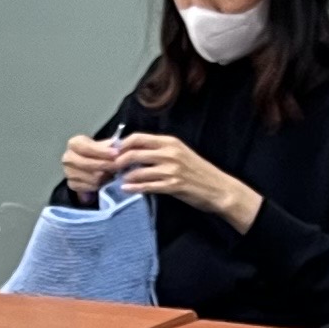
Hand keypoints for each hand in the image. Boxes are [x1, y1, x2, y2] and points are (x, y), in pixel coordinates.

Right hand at [59, 134, 126, 201]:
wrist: (88, 164)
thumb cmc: (97, 152)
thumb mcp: (102, 145)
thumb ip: (109, 146)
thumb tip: (118, 147)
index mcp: (74, 144)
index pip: (86, 148)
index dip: (101, 151)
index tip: (116, 153)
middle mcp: (67, 158)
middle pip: (87, 164)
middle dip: (105, 165)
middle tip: (118, 166)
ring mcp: (68, 172)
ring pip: (90, 177)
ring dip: (104, 176)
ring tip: (113, 173)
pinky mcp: (72, 184)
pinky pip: (89, 187)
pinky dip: (100, 185)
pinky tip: (105, 180)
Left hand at [113, 135, 261, 232]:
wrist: (219, 188)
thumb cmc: (198, 172)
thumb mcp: (180, 154)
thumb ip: (160, 151)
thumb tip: (136, 152)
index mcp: (170, 142)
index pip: (138, 138)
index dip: (121, 145)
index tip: (113, 153)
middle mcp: (169, 153)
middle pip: (134, 152)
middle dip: (117, 161)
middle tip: (109, 168)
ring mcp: (171, 169)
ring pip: (138, 170)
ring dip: (124, 176)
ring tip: (116, 180)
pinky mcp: (173, 185)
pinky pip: (147, 185)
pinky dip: (134, 187)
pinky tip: (126, 188)